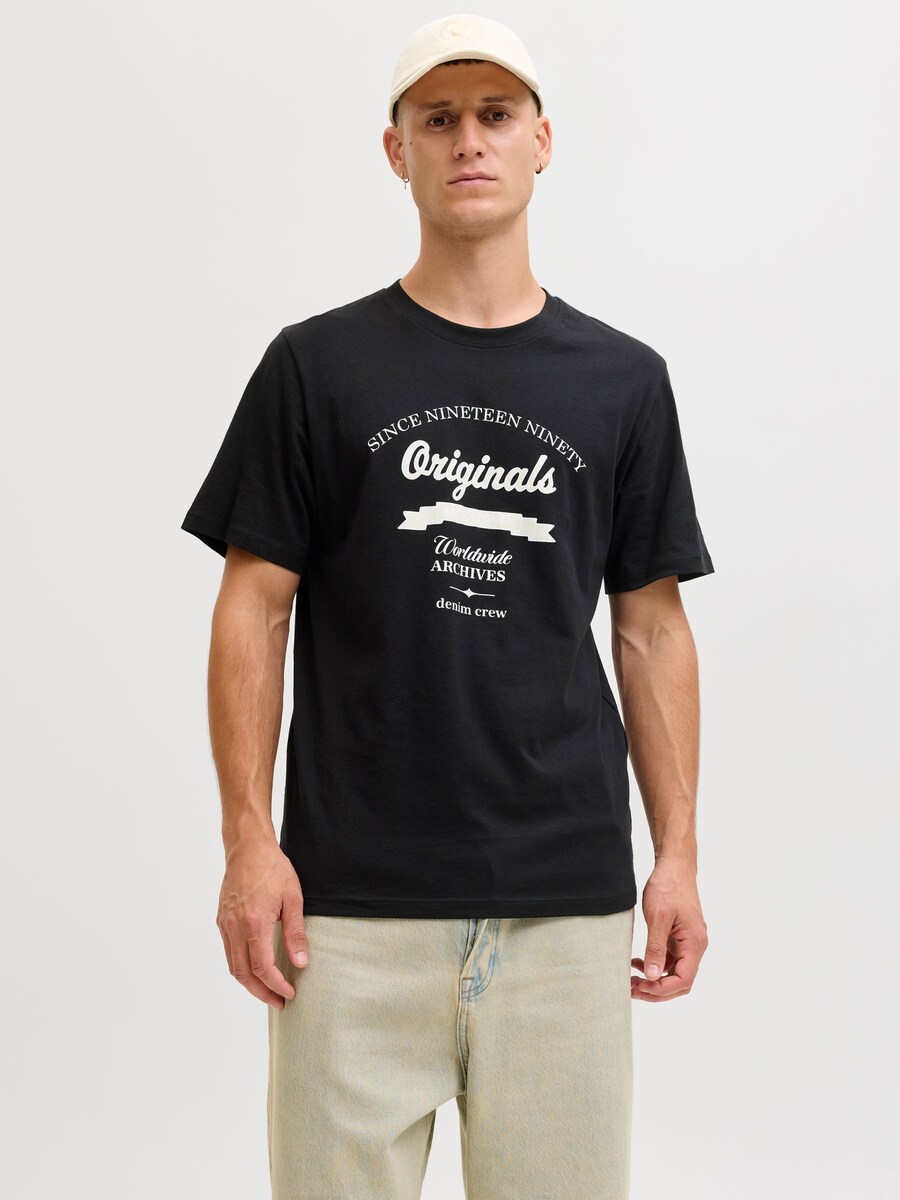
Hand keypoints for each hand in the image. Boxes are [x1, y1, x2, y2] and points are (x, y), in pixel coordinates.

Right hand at [216, 839, 308, 1008]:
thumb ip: (295, 933)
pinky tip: (255, 967)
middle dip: (261, 992)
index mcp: (254, 922)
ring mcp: (225, 923)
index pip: (262, 967)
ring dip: (249, 983)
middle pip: (243, 974)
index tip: (289, 993)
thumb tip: (301, 963)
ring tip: (268, 990)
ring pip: (232, 965)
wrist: (247, 846)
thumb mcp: (293, 898)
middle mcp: (234, 926)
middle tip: (279, 1001)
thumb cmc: (272, 868)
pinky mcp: (221, 919)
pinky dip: (241, 966)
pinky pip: (229, 951)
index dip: (275, 985)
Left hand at [631, 857, 707, 1001]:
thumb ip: (656, 948)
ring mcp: (687, 943)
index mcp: (695, 943)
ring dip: (654, 981)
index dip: (662, 989)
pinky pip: (669, 961)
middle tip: (632, 990)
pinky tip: (637, 964)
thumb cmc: (668, 886)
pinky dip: (655, 966)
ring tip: (631, 982)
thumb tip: (653, 976)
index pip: (683, 979)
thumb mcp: (658, 917)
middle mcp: (695, 946)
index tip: (641, 988)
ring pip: (674, 974)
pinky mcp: (679, 938)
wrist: (674, 866)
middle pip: (680, 982)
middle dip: (657, 990)